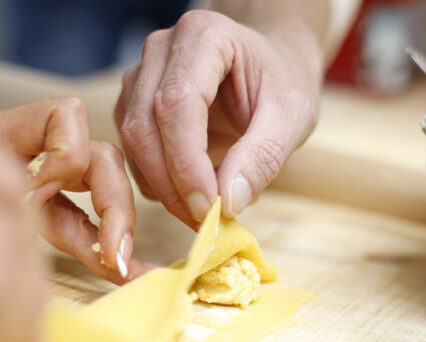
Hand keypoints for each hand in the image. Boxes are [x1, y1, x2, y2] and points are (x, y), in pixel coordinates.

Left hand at [0, 75, 148, 282]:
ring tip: (125, 271)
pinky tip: (126, 277)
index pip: (66, 120)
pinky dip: (106, 254)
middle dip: (114, 206)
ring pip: (104, 200)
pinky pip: (86, 233)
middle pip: (103, 163)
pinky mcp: (51, 217)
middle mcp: (47, 151)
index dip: (62, 158)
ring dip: (117, 234)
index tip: (31, 196)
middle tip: (113, 251)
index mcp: (19, 125)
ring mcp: (54, 186)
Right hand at [115, 10, 321, 224]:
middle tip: (206, 221)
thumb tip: (227, 203)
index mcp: (204, 36)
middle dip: (172, 184)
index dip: (188, 163)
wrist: (268, 68)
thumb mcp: (292, 117)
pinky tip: (189, 196)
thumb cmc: (282, 84)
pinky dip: (157, 183)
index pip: (178, 103)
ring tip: (204, 212)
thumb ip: (262, 157)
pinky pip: (133, 152)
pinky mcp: (133, 105)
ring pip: (133, 142)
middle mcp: (161, 50)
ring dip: (162, 188)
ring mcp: (141, 76)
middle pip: (145, 125)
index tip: (211, 207)